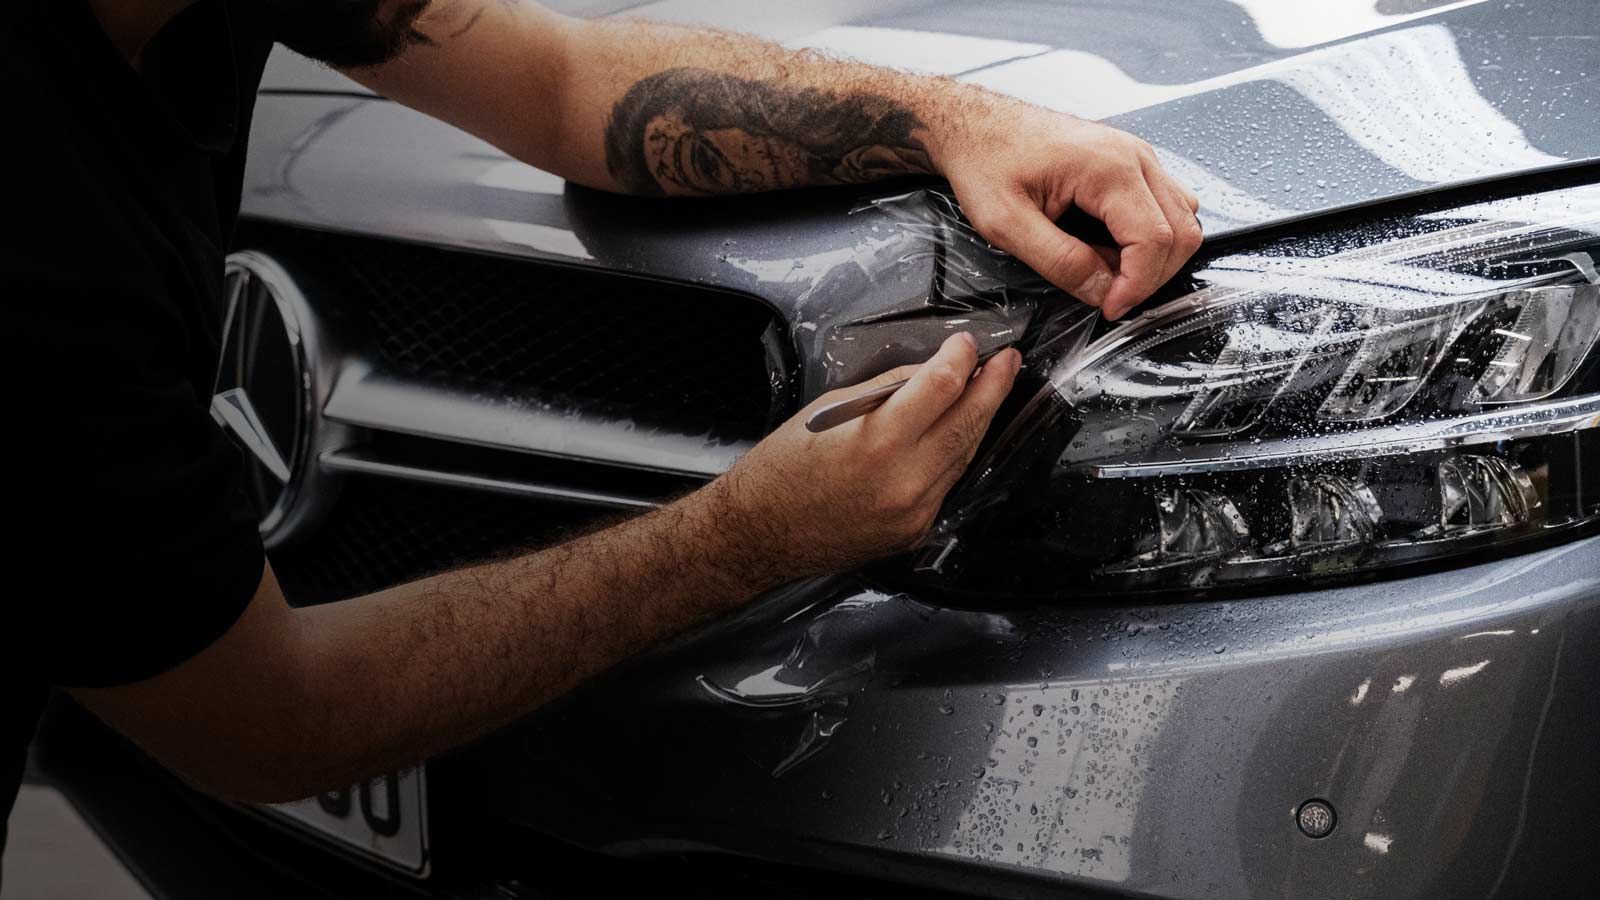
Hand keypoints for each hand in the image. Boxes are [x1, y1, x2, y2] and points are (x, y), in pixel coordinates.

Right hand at [708, 333, 1020, 581]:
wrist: (758, 534)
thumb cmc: (781, 469)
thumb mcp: (829, 411)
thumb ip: (886, 391)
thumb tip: (928, 373)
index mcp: (878, 442)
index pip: (942, 387)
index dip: (961, 358)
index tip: (966, 343)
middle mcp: (905, 481)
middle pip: (967, 422)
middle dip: (992, 387)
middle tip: (1007, 362)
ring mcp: (915, 511)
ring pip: (965, 454)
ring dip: (980, 419)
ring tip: (989, 391)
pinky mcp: (916, 530)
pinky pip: (948, 483)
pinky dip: (955, 453)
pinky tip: (958, 433)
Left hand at [930, 99, 1202, 319]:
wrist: (977, 126)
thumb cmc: (986, 162)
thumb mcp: (1006, 224)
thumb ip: (1059, 261)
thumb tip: (1102, 291)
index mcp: (1108, 168)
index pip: (1155, 239)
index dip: (1137, 285)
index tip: (1110, 307)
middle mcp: (1134, 156)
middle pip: (1181, 231)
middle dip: (1150, 276)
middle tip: (1109, 297)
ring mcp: (1137, 156)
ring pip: (1182, 218)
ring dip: (1156, 257)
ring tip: (1108, 272)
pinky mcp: (1131, 163)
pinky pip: (1165, 206)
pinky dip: (1150, 237)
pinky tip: (1111, 248)